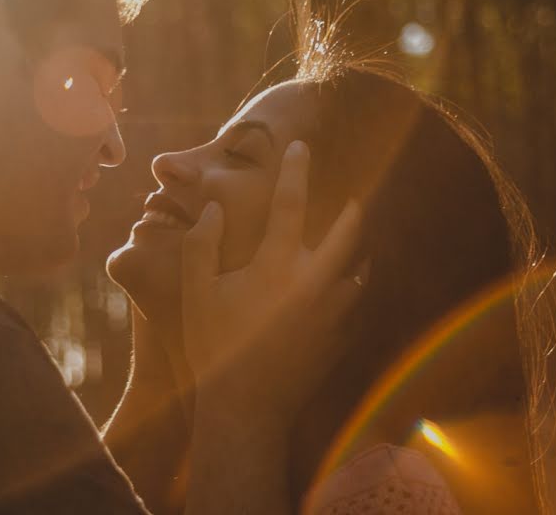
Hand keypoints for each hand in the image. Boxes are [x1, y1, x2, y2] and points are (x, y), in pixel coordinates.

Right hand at [181, 140, 363, 424]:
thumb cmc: (214, 346)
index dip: (295, 171)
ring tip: (355, 242)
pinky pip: (355, 303)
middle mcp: (313, 283)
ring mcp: (332, 313)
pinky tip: (347, 287)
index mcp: (277, 266)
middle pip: (347, 233)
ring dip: (357, 251)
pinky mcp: (340, 338)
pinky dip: (353, 287)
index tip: (302, 146)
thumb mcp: (196, 293)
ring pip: (359, 269)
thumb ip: (202, 244)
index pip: (290, 205)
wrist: (246, 408)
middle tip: (356, 196)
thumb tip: (215, 208)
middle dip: (353, 210)